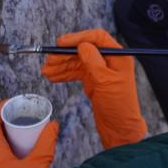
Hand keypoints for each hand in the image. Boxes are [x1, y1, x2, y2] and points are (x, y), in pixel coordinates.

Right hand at [40, 29, 147, 148]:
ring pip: (77, 61)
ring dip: (61, 65)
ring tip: (46, 71)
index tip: (61, 42)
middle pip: (83, 49)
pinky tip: (53, 77)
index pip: (96, 38)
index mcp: (117, 56)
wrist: (120, 129)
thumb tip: (82, 45)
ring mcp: (100, 70)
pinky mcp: (93, 80)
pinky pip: (76, 72)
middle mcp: (109, 60)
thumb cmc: (118, 106)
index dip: (78, 37)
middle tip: (49, 60)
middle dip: (65, 54)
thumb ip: (93, 61)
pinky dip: (64, 74)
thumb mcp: (105, 81)